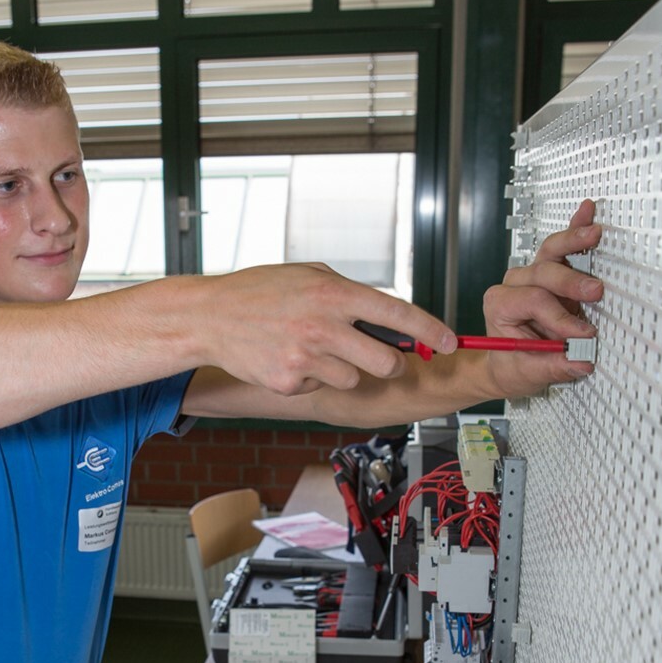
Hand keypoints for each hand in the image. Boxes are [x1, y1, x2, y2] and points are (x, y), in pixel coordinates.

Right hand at [200, 262, 456, 395]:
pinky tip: (287, 357)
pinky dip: (310, 378)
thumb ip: (347, 293)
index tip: (450, 342)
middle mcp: (324, 326)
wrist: (210, 316)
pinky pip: (319, 387)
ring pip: (354, 379)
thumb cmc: (260, 291)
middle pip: (387, 362)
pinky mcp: (288, 381)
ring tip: (312, 349)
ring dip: (343, 369)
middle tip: (375, 355)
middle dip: (389, 363)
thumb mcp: (308, 275)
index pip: (397, 313)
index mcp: (333, 293)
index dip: (431, 330)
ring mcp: (306, 358)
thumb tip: (385, 314)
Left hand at [482, 199, 603, 395]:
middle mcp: (514, 285)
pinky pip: (562, 247)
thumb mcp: (527, 374)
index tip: (581, 335)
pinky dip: (575, 229)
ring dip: (574, 241)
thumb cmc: (513, 365)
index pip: (533, 300)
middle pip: (542, 272)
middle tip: (595, 292)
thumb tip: (579, 360)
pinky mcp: (552, 273)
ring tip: (595, 234)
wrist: (508, 364)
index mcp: (500, 305)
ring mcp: (533, 275)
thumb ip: (552, 365)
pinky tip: (587, 213)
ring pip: (551, 252)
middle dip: (571, 282)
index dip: (558, 317)